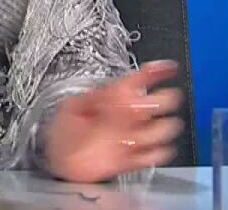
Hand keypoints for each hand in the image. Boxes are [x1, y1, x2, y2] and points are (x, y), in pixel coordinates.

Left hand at [40, 59, 183, 182]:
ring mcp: (129, 138)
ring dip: (160, 129)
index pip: (139, 80)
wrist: (59, 159)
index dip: (155, 72)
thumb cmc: (63, 131)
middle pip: (158, 103)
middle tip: (145, 106)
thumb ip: (94, 97)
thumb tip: (115, 92)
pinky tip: (151, 150)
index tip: (168, 67)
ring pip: (162, 129)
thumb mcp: (71, 106)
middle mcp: (126, 118)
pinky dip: (157, 153)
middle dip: (159, 101)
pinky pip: (153, 155)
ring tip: (142, 132)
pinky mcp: (129, 159)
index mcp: (113, 100)